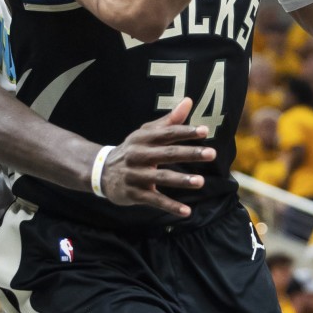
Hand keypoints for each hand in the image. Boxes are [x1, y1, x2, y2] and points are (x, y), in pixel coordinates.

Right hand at [100, 98, 215, 216]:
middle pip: (167, 154)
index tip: (204, 131)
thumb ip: (170, 120)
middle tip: (211, 153)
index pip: (168, 133)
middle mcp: (139, 155)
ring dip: (182, 180)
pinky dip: (171, 206)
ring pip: (162, 177)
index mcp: (144, 138)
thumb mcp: (146, 133)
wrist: (101, 172)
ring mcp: (136, 175)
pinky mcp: (135, 193)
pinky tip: (187, 212)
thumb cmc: (133, 150)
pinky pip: (155, 200)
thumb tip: (189, 101)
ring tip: (201, 181)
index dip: (186, 132)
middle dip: (190, 154)